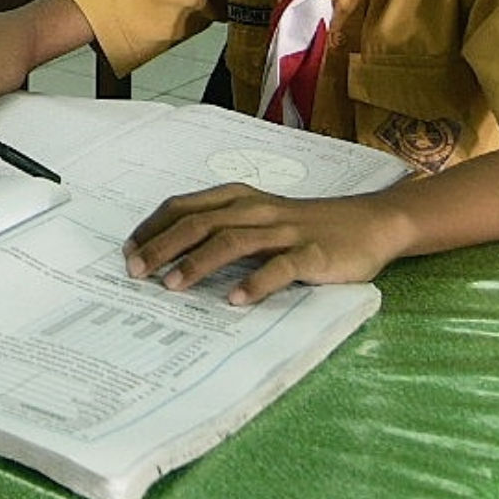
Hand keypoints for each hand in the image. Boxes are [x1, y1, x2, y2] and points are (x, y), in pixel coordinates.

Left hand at [122, 185, 411, 305]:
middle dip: (162, 246)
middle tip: (135, 271)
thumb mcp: (261, 217)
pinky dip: (254, 283)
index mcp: (240, 198)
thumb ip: (224, 228)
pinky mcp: (312, 254)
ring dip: (198, 263)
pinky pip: (279, 268)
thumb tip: (172, 255)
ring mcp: (285, 231)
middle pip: (200, 223)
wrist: (370, 223)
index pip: (184, 207)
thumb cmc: (306, 225)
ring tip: (171, 286)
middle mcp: (257, 210)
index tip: (128, 250)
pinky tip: (234, 300)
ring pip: (232, 241)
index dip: (153, 227)